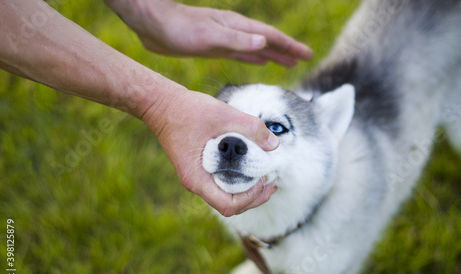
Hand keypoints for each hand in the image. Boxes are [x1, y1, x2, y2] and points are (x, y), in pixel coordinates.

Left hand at [105, 0, 312, 66]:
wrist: (153, 25)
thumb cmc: (179, 29)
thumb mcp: (209, 36)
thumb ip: (237, 41)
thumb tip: (264, 45)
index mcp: (237, 28)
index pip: (271, 38)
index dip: (290, 47)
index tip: (307, 55)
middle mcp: (235, 33)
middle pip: (268, 42)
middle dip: (287, 50)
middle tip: (304, 59)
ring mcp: (226, 39)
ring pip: (257, 49)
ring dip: (274, 55)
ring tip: (288, 61)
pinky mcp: (215, 48)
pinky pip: (242, 54)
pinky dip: (254, 58)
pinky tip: (260, 61)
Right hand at [141, 84, 278, 215]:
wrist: (160, 104)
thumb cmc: (187, 110)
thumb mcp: (222, 115)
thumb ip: (250, 127)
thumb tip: (274, 145)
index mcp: (197, 178)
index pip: (228, 206)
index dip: (250, 198)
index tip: (263, 180)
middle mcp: (196, 182)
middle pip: (229, 205)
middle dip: (253, 198)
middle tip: (271, 181)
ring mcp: (197, 176)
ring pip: (226, 195)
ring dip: (247, 190)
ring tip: (264, 176)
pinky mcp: (199, 168)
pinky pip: (221, 183)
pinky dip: (237, 180)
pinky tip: (249, 166)